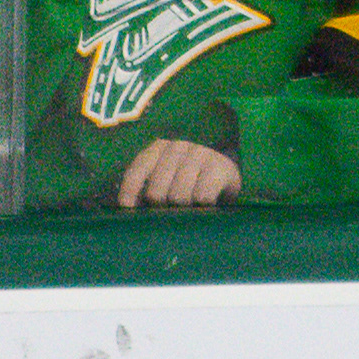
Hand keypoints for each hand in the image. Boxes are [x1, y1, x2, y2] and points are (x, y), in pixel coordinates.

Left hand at [116, 137, 243, 208]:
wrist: (231, 172)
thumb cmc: (193, 180)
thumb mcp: (167, 178)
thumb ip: (148, 187)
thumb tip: (127, 207)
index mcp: (159, 147)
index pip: (137, 171)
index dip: (129, 192)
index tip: (128, 209)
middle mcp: (178, 146)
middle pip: (156, 191)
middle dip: (161, 208)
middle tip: (171, 212)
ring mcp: (201, 154)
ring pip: (178, 196)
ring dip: (183, 210)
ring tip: (190, 209)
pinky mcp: (220, 167)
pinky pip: (202, 197)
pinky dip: (201, 207)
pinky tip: (206, 205)